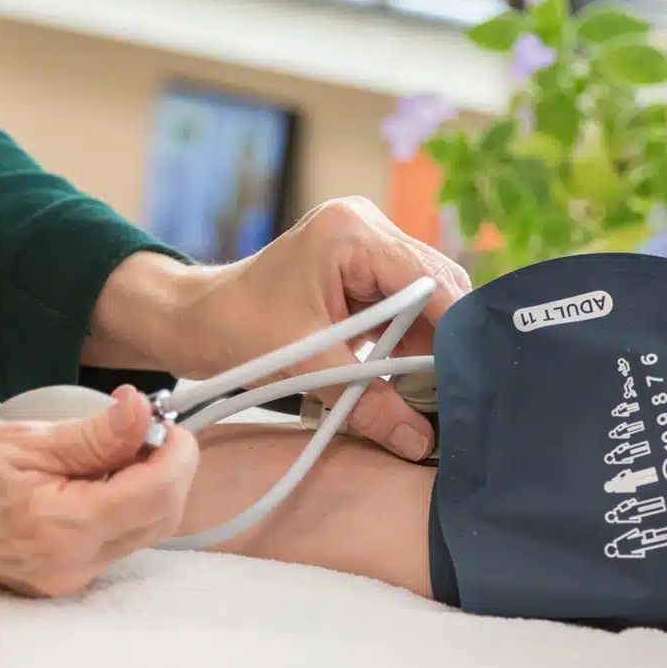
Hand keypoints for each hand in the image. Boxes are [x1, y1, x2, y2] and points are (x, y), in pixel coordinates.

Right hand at [0, 386, 198, 596]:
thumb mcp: (17, 438)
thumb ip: (93, 435)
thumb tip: (145, 414)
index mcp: (62, 531)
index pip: (161, 493)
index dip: (176, 449)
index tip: (161, 416)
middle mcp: (68, 567)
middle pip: (162, 515)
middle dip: (165, 465)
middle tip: (139, 424)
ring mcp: (60, 579)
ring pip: (141, 529)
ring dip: (143, 482)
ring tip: (108, 443)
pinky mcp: (52, 578)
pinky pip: (111, 539)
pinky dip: (117, 501)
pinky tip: (88, 473)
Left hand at [86, 199, 470, 462]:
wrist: (195, 319)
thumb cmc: (235, 330)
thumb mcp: (306, 369)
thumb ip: (368, 403)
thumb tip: (421, 442)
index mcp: (352, 233)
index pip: (428, 281)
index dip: (455, 332)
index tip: (471, 380)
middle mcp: (367, 224)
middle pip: (436, 285)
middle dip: (445, 341)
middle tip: (455, 395)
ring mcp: (367, 240)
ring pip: (426, 296)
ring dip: (429, 344)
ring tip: (430, 393)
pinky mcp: (364, 262)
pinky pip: (406, 301)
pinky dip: (410, 339)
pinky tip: (409, 375)